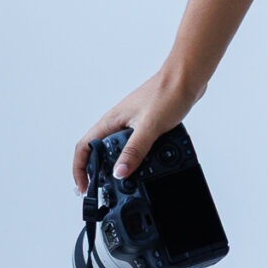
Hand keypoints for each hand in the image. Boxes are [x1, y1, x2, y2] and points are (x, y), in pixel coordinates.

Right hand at [73, 68, 202, 191]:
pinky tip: (147, 163)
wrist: (187, 78)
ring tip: (124, 181)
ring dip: (119, 164)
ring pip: (118, 148)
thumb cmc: (167, 93)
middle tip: (102, 188)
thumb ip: (134, 151)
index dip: (79, 169)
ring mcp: (132, 123)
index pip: (84, 147)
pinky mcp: (147, 124)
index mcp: (111, 121)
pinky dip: (137, 156)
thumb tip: (119, 172)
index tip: (85, 187)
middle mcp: (118, 122)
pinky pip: (136, 144)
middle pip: (98, 150)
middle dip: (97, 170)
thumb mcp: (149, 127)